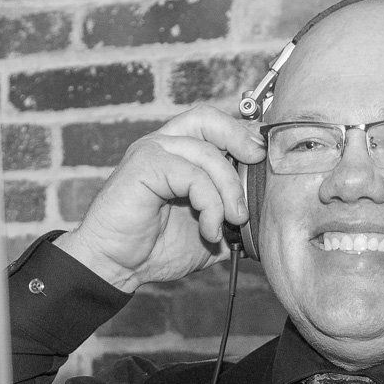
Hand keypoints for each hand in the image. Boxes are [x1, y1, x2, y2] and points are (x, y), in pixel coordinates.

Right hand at [55, 105, 266, 292]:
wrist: (116, 265)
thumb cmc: (156, 247)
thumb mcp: (210, 231)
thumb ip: (233, 217)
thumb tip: (268, 217)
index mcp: (180, 153)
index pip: (216, 125)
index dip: (245, 134)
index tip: (267, 159)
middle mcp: (165, 144)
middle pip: (208, 118)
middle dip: (240, 138)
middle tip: (258, 165)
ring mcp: (152, 151)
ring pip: (207, 152)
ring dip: (229, 190)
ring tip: (233, 221)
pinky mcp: (143, 165)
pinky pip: (192, 175)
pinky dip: (209, 204)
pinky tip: (209, 229)